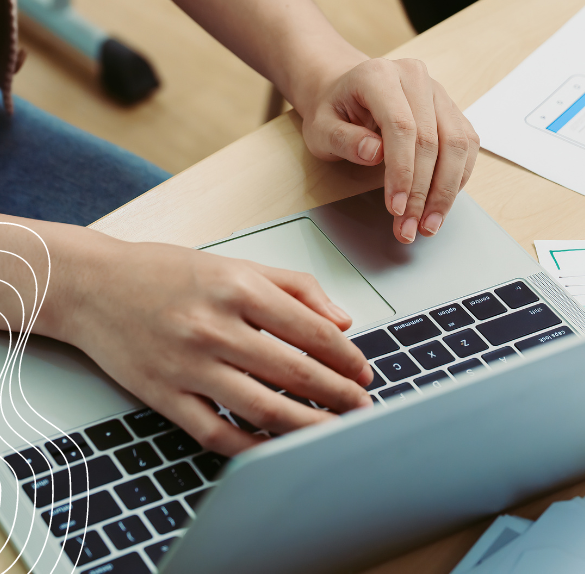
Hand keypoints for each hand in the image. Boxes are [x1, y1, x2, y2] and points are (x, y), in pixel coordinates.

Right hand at [60, 233, 372, 455]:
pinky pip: (215, 432)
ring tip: (332, 432)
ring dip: (306, 425)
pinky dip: (251, 446)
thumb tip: (341, 321)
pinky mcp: (163, 395)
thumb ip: (295, 288)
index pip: (311, 330)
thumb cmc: (168, 272)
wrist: (95, 286)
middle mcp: (216, 326)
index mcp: (240, 287)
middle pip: (293, 372)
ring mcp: (188, 364)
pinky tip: (276, 447)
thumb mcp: (238, 263)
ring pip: (261, 408)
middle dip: (337, 395)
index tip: (363, 371)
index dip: (345, 357)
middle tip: (362, 407)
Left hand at [297, 58, 479, 242]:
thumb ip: (344, 140)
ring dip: (446, 190)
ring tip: (429, 224)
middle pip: (433, 138)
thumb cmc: (334, 110)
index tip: (396, 207)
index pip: (402, 126)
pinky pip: (467, 144)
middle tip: (409, 226)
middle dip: (424, 191)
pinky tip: (441, 203)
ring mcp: (437, 92)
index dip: (403, 172)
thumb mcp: (321, 128)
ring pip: (458, 143)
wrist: (347, 91)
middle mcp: (414, 77)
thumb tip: (374, 153)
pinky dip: (457, 178)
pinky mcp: (451, 109)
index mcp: (379, 75)